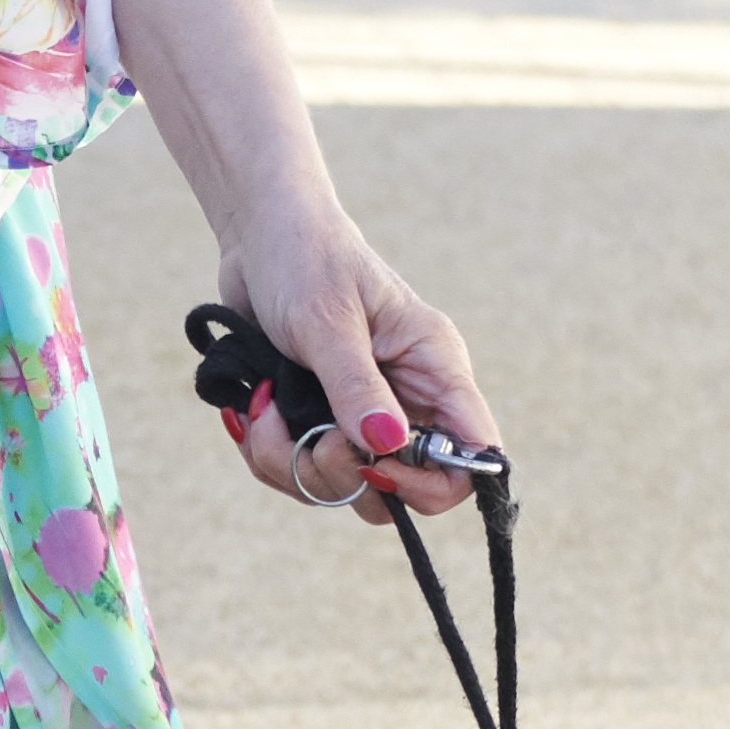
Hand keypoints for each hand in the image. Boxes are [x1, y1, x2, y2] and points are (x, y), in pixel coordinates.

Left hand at [207, 202, 493, 522]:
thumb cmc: (306, 258)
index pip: (473, 453)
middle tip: (307, 433)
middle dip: (342, 476)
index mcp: (435, 369)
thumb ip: (355, 386)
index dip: (431, 481)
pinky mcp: (321, 422)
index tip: (372, 464)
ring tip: (264, 412)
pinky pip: (303, 472)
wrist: (258, 236)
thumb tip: (386, 444)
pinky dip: (271, 454)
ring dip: (292, 465)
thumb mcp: (327, 320)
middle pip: (400, 491)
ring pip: (345, 488)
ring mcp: (362, 416)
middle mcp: (408, 400)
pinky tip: (256, 411)